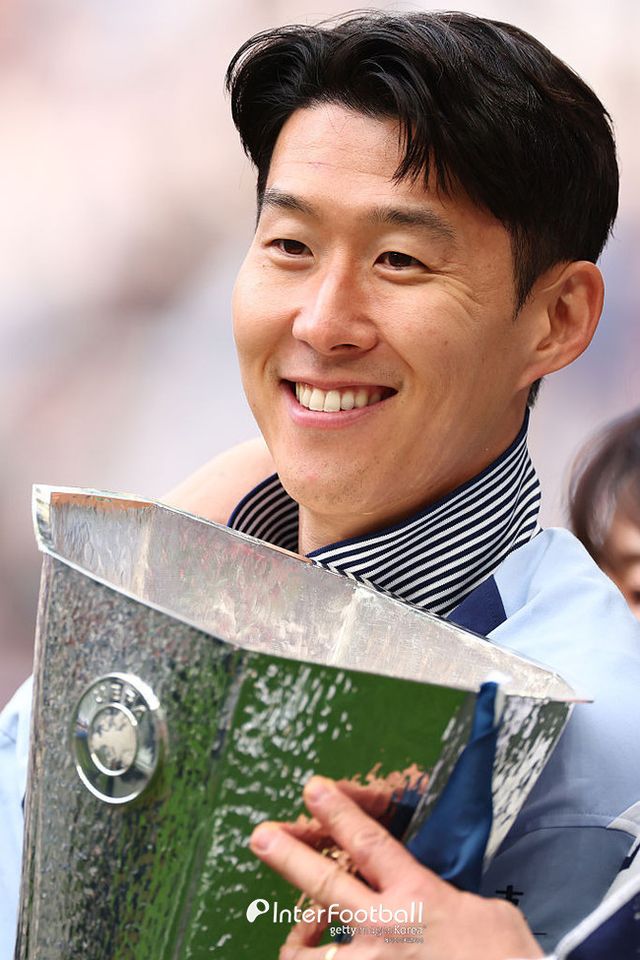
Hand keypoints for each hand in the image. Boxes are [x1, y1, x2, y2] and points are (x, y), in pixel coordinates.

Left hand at [250, 776, 543, 959]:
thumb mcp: (486, 913)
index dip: (338, 811)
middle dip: (288, 855)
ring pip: (310, 953)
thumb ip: (447, 898)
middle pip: (325, 882)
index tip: (313, 788)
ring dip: (296, 944)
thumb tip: (430, 900)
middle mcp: (386, 928)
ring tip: (293, 941)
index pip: (369, 842)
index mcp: (417, 895)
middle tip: (261, 836)